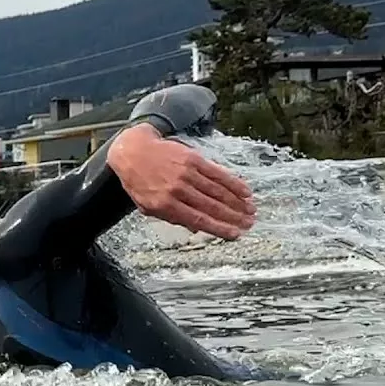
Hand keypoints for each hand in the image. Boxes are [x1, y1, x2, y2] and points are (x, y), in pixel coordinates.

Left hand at [108, 123, 255, 240]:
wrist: (133, 151)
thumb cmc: (139, 182)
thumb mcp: (148, 206)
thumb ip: (172, 218)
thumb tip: (197, 229)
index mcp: (166, 205)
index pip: (199, 220)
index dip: (219, 228)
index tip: (235, 234)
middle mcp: (178, 190)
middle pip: (212, 207)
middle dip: (234, 217)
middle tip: (249, 224)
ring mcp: (186, 174)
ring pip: (218, 191)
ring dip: (237, 202)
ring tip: (251, 211)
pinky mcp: (193, 159)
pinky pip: (217, 173)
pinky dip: (233, 183)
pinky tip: (245, 191)